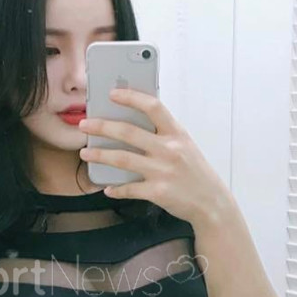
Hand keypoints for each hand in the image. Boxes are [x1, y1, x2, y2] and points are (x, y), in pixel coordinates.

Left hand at [78, 87, 228, 226]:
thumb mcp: (185, 146)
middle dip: (102, 126)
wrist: (212, 202)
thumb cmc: (195, 172)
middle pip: (128, 132)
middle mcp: (169, 149)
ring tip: (85, 152)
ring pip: (122, 159)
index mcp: (177, 134)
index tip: (112, 94)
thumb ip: (163, 134)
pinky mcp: (157, 192)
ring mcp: (163, 171)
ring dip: (99, 155)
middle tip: (85, 124)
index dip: (131, 98)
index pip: (153, 107)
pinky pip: (129, 188)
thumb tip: (132, 122)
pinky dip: (115, 189)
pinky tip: (107, 188)